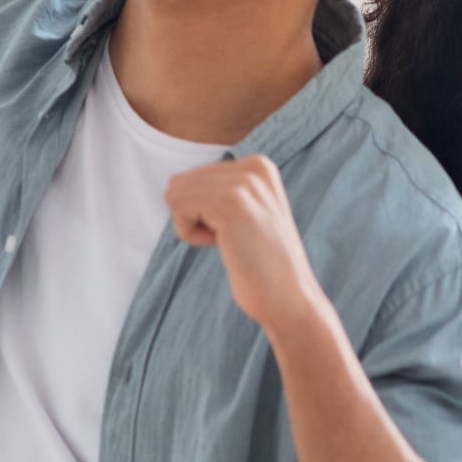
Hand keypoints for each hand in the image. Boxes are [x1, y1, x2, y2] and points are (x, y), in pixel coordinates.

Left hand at [166, 156, 325, 336]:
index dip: (202, 212)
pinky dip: (190, 234)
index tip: (236, 230)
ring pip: (176, 194)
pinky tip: (223, 245)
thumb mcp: (246, 211)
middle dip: (194, 217)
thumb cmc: (260, 264)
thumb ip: (219, 190)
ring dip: (192, 227)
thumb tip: (173, 185)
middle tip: (232, 239)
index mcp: (258, 165)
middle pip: (180, 183)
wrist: (288, 297)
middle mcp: (254, 166)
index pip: (191, 176)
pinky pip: (180, 208)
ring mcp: (244, 183)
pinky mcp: (231, 202)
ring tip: (229, 242)